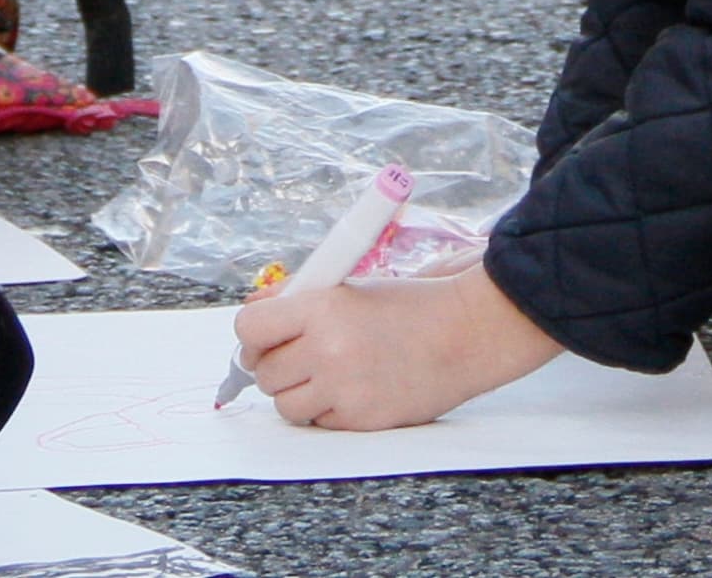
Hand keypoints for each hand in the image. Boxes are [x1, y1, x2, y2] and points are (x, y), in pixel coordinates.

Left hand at [231, 262, 565, 431]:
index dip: (253, 335)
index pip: (248, 329)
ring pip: (284, 404)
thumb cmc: (407, 307)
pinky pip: (317, 422)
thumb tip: (252, 315)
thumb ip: (296, 300)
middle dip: (275, 365)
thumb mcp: (348, 288)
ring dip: (297, 392)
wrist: (463, 334)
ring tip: (326, 375)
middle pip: (262, 372)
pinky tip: (352, 389)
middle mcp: (327, 348)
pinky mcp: (360, 420)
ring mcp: (343, 388)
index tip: (265, 338)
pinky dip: (326, 410)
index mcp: (321, 306)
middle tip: (300, 357)